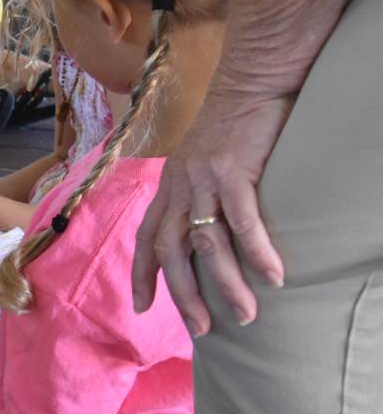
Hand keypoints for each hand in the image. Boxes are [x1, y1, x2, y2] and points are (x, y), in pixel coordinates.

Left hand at [133, 89, 289, 333]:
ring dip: (226, 283)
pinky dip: (257, 250)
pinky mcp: (233, 171)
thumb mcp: (203, 162)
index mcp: (169, 186)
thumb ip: (200, 193)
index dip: (142, 273)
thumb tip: (209, 227)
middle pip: (172, 251)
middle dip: (183, 294)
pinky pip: (242, 219)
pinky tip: (273, 277)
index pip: (147, 236)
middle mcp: (179, 186)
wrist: (248, 82)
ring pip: (207, 242)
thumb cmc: (232, 125)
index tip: (140, 307)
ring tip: (245, 315)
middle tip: (202, 330)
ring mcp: (203, 179)